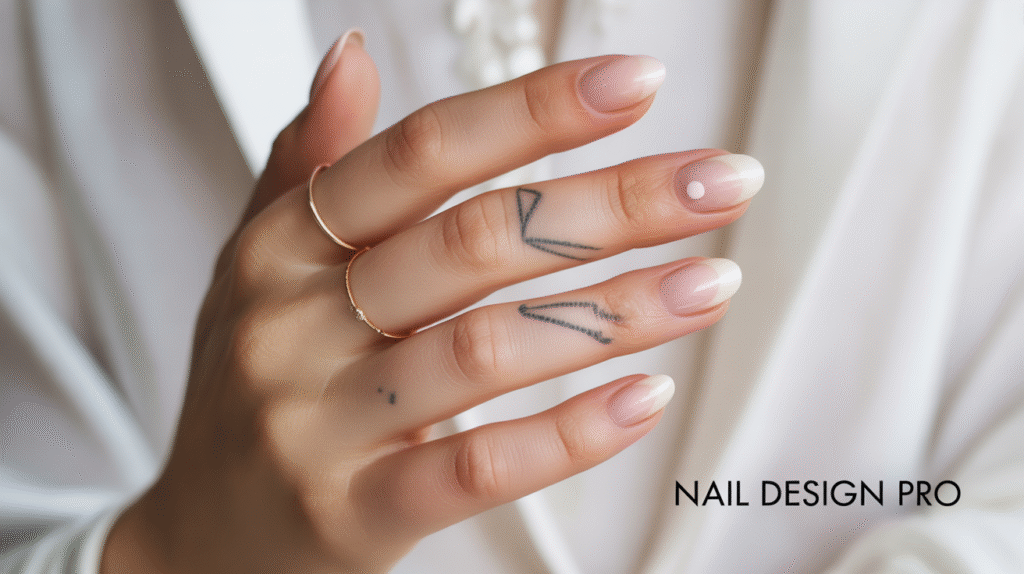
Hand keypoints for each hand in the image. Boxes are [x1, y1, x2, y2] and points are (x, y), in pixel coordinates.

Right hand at [101, 32, 761, 573]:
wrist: (200, 537)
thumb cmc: (252, 380)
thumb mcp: (259, 262)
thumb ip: (314, 161)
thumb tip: (353, 50)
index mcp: (282, 247)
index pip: (421, 155)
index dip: (533, 112)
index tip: (638, 82)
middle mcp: (295, 323)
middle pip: (475, 241)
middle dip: (612, 204)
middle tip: (723, 182)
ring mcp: (321, 422)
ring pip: (487, 349)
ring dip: (617, 312)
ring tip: (714, 283)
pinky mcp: (351, 512)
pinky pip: (476, 468)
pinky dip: (570, 433)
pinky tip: (649, 397)